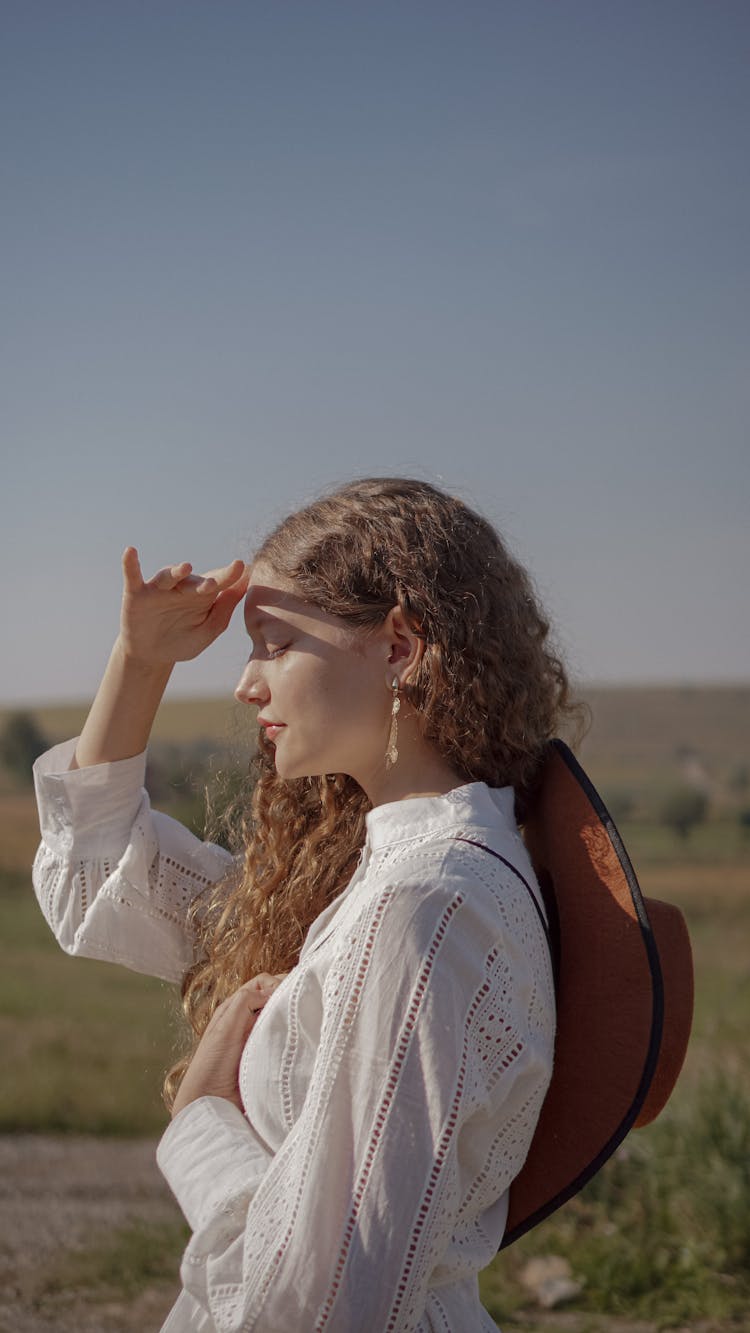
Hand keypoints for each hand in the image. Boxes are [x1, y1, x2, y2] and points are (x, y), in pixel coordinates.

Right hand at [119, 547, 248, 665]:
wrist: (151, 655)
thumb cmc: (183, 641)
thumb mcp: (207, 631)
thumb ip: (223, 610)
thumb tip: (244, 584)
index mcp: (201, 595)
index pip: (218, 582)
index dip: (229, 574)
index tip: (241, 566)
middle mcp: (181, 588)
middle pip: (193, 581)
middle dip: (202, 582)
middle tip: (213, 584)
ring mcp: (159, 589)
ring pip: (168, 576)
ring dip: (176, 571)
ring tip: (185, 567)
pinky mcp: (136, 594)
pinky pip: (132, 576)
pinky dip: (130, 564)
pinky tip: (130, 551)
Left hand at [171, 973, 287, 1118]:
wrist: (211, 1103)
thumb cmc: (212, 1065)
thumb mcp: (224, 1028)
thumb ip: (244, 1003)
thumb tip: (272, 990)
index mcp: (235, 1007)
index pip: (262, 982)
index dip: (275, 983)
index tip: (284, 996)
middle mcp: (248, 1019)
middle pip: (273, 997)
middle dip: (287, 996)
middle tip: (297, 1004)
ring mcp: (258, 1038)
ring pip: (281, 1017)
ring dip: (290, 1016)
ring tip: (300, 1020)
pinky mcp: (267, 1055)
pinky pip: (283, 1038)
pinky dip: (291, 1035)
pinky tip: (297, 1038)